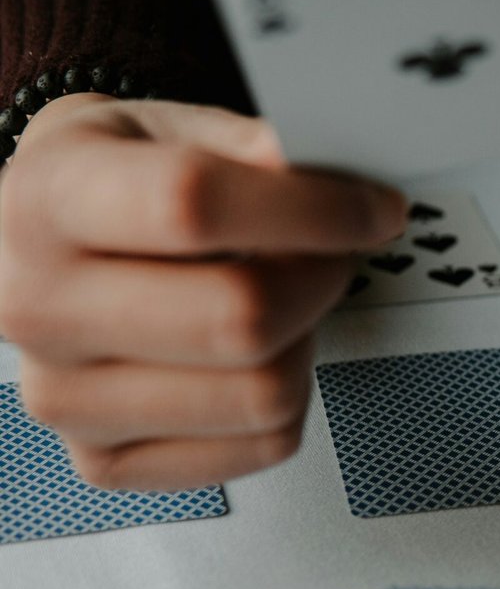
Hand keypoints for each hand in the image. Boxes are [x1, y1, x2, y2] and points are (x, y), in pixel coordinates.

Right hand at [0, 93, 407, 489]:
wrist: (40, 242)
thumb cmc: (115, 182)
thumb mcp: (168, 128)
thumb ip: (252, 148)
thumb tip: (333, 178)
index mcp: (48, 200)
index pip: (193, 206)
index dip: (314, 209)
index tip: (374, 209)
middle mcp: (35, 305)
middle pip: (241, 318)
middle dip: (321, 279)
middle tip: (328, 254)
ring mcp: (63, 396)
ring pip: (262, 394)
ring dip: (303, 342)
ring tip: (279, 301)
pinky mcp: (105, 460)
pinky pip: (262, 445)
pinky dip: (290, 401)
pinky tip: (257, 357)